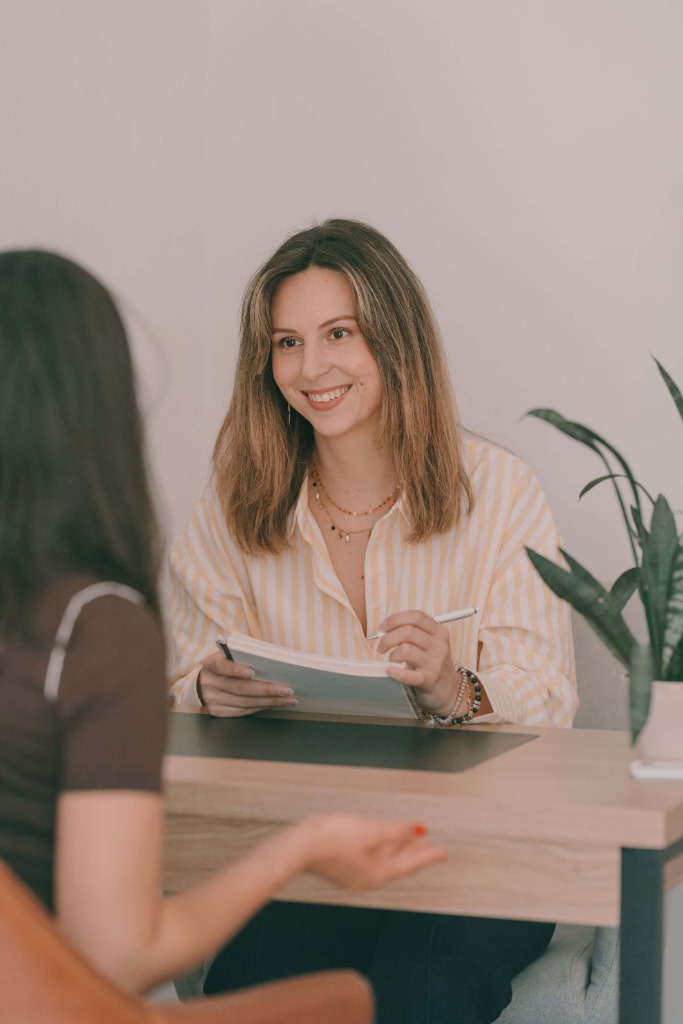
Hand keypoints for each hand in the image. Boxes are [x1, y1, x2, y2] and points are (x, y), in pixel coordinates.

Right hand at [197, 650, 297, 717]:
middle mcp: (209, 683)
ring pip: (244, 702)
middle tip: (287, 689)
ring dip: (269, 701)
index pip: (222, 667)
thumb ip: (243, 656)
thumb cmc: (223, 665)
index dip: (236, 670)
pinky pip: (243, 711)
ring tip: (288, 699)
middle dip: (266, 689)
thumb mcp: (227, 656)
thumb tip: (272, 660)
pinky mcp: (218, 712)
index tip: (252, 672)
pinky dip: (261, 707)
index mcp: (210, 664)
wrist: (201, 683)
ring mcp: (212, 700)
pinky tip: (275, 704)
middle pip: (239, 688)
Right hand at [298, 814, 445, 888]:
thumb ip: (395, 831)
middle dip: (414, 853)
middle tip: (430, 845)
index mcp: (377, 873)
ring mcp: (353, 874)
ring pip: (383, 861)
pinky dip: (381, 848)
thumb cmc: (331, 840)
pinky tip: (380, 840)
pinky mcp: (341, 866)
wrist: (297, 848)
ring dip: (398, 849)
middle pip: (398, 864)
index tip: (443, 852)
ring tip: (410, 840)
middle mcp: (367, 878)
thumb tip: (416, 830)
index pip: (410, 864)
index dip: (428, 855)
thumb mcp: (370, 831)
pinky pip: (369, 858)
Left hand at [377, 610, 462, 716]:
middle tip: (381, 647)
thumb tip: (385, 628)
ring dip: (392, 654)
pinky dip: (395, 672)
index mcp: (439, 632)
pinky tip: (389, 670)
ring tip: (391, 660)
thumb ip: (413, 632)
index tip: (383, 627)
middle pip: (408, 631)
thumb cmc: (432, 663)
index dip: (395, 619)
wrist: (448, 689)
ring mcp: (435, 663)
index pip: (416, 616)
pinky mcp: (429, 680)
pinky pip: (408, 674)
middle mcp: (439, 646)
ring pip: (406, 649)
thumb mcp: (430, 643)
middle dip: (388, 637)